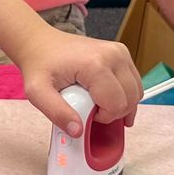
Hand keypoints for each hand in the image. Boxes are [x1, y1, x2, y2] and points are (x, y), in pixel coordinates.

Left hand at [14, 28, 142, 135]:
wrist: (39, 43)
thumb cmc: (39, 65)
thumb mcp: (37, 93)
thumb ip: (57, 113)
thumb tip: (78, 131)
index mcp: (96, 65)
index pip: (116, 105)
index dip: (102, 117)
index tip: (84, 111)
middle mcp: (113, 55)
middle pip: (130, 99)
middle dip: (113, 112)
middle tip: (90, 109)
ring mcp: (120, 52)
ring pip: (136, 92)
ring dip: (120, 104)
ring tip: (97, 102)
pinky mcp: (121, 53)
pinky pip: (133, 83)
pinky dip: (124, 94)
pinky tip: (106, 97)